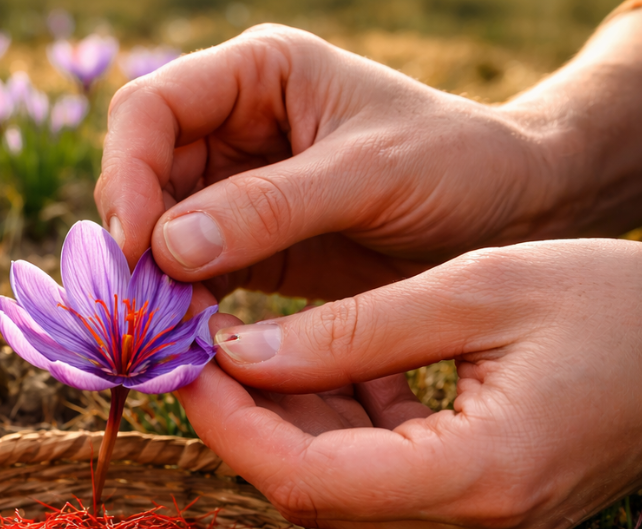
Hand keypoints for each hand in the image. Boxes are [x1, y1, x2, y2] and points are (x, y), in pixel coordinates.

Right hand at [95, 23, 558, 301]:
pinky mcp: (249, 248)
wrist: (513, 214)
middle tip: (141, 302)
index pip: (151, 109)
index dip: (128, 172)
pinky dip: (184, 305)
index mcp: (257, 76)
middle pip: (142, 174)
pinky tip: (192, 338)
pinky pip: (193, 275)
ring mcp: (237, 190)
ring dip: (154, 279)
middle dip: (135, 236)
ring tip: (165, 329)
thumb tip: (165, 247)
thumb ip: (272, 206)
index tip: (137, 244)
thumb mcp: (371, 174)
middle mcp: (233, 126)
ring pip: (159, 231)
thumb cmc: (458, 165)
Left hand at [176, 239, 641, 528]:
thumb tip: (240, 352)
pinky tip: (333, 363)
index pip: (305, 479)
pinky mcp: (484, 514)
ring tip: (258, 342)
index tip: (184, 362)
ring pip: (342, 488)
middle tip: (205, 344)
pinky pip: (382, 480)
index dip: (229, 424)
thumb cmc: (618, 301)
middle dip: (247, 418)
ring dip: (291, 419)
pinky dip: (343, 425)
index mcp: (479, 476)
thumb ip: (352, 331)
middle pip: (315, 491)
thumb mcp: (478, 289)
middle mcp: (476, 528)